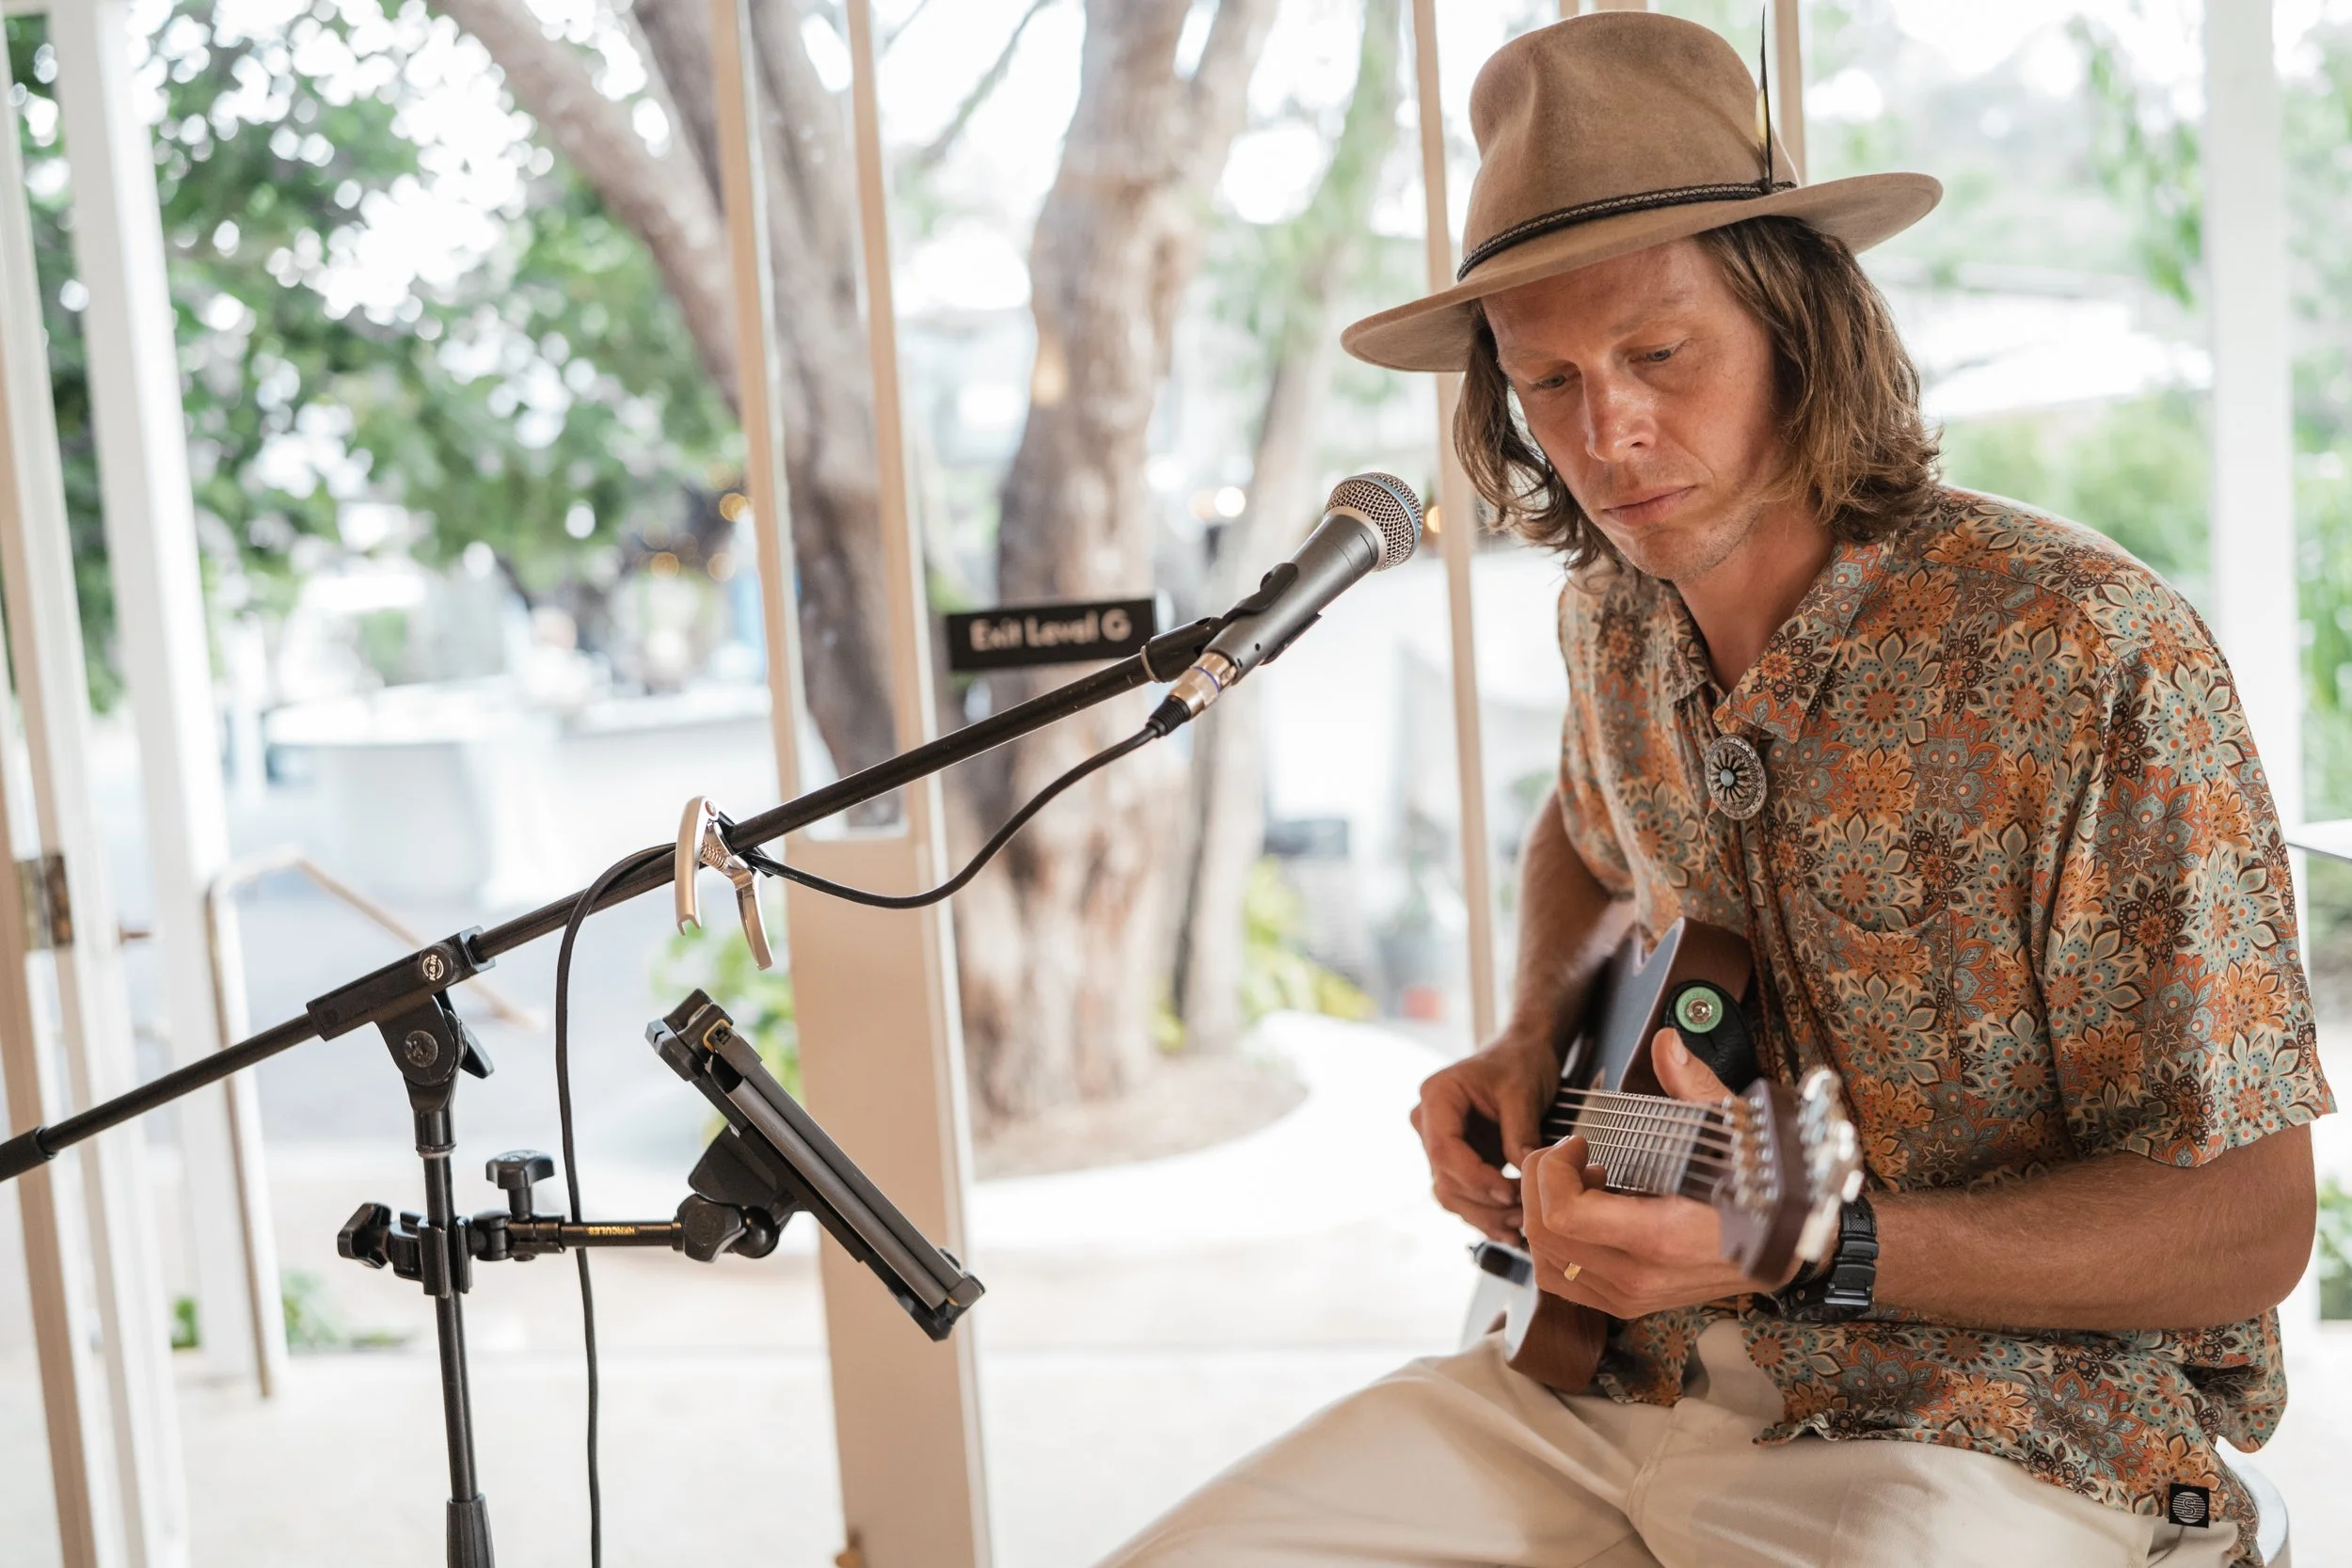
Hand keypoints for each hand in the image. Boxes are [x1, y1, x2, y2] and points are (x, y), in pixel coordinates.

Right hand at [1410, 1028, 1557, 1242]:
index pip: (1444, 1150)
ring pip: (1451, 1194)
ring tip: (1520, 1229)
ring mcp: (1440, 1145)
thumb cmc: (1521, 1063)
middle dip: (1484, 1203)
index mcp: (1436, 1097)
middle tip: (1524, 1216)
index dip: (1475, 1178)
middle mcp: (1429, 1123)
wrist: (1524, 1054)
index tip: (1510, 1193)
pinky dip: (1485, 1214)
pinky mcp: (1457, 1161)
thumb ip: (1520, 1133)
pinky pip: (1463, 1195)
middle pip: (1445, 1178)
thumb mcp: (1523, 1091)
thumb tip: (1524, 1175)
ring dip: (1484, 1216)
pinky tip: (1510, 1231)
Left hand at [1520, 1029, 1793, 1315]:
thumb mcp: (1733, 1131)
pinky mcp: (1630, 1303)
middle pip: (1543, 1235)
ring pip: (1546, 1262)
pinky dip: (1559, 1246)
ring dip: (1548, 1216)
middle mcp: (1640, 1276)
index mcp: (1661, 1237)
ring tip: (1584, 1185)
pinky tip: (1589, 1214)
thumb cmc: (1763, 1188)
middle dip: (1543, 1184)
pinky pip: (1565, 1282)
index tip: (1577, 1143)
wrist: (1793, 1246)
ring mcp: (1633, 1296)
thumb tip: (1667, 1043)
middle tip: (1575, 1156)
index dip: (1552, 1170)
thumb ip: (1693, 1086)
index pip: (1562, 1215)